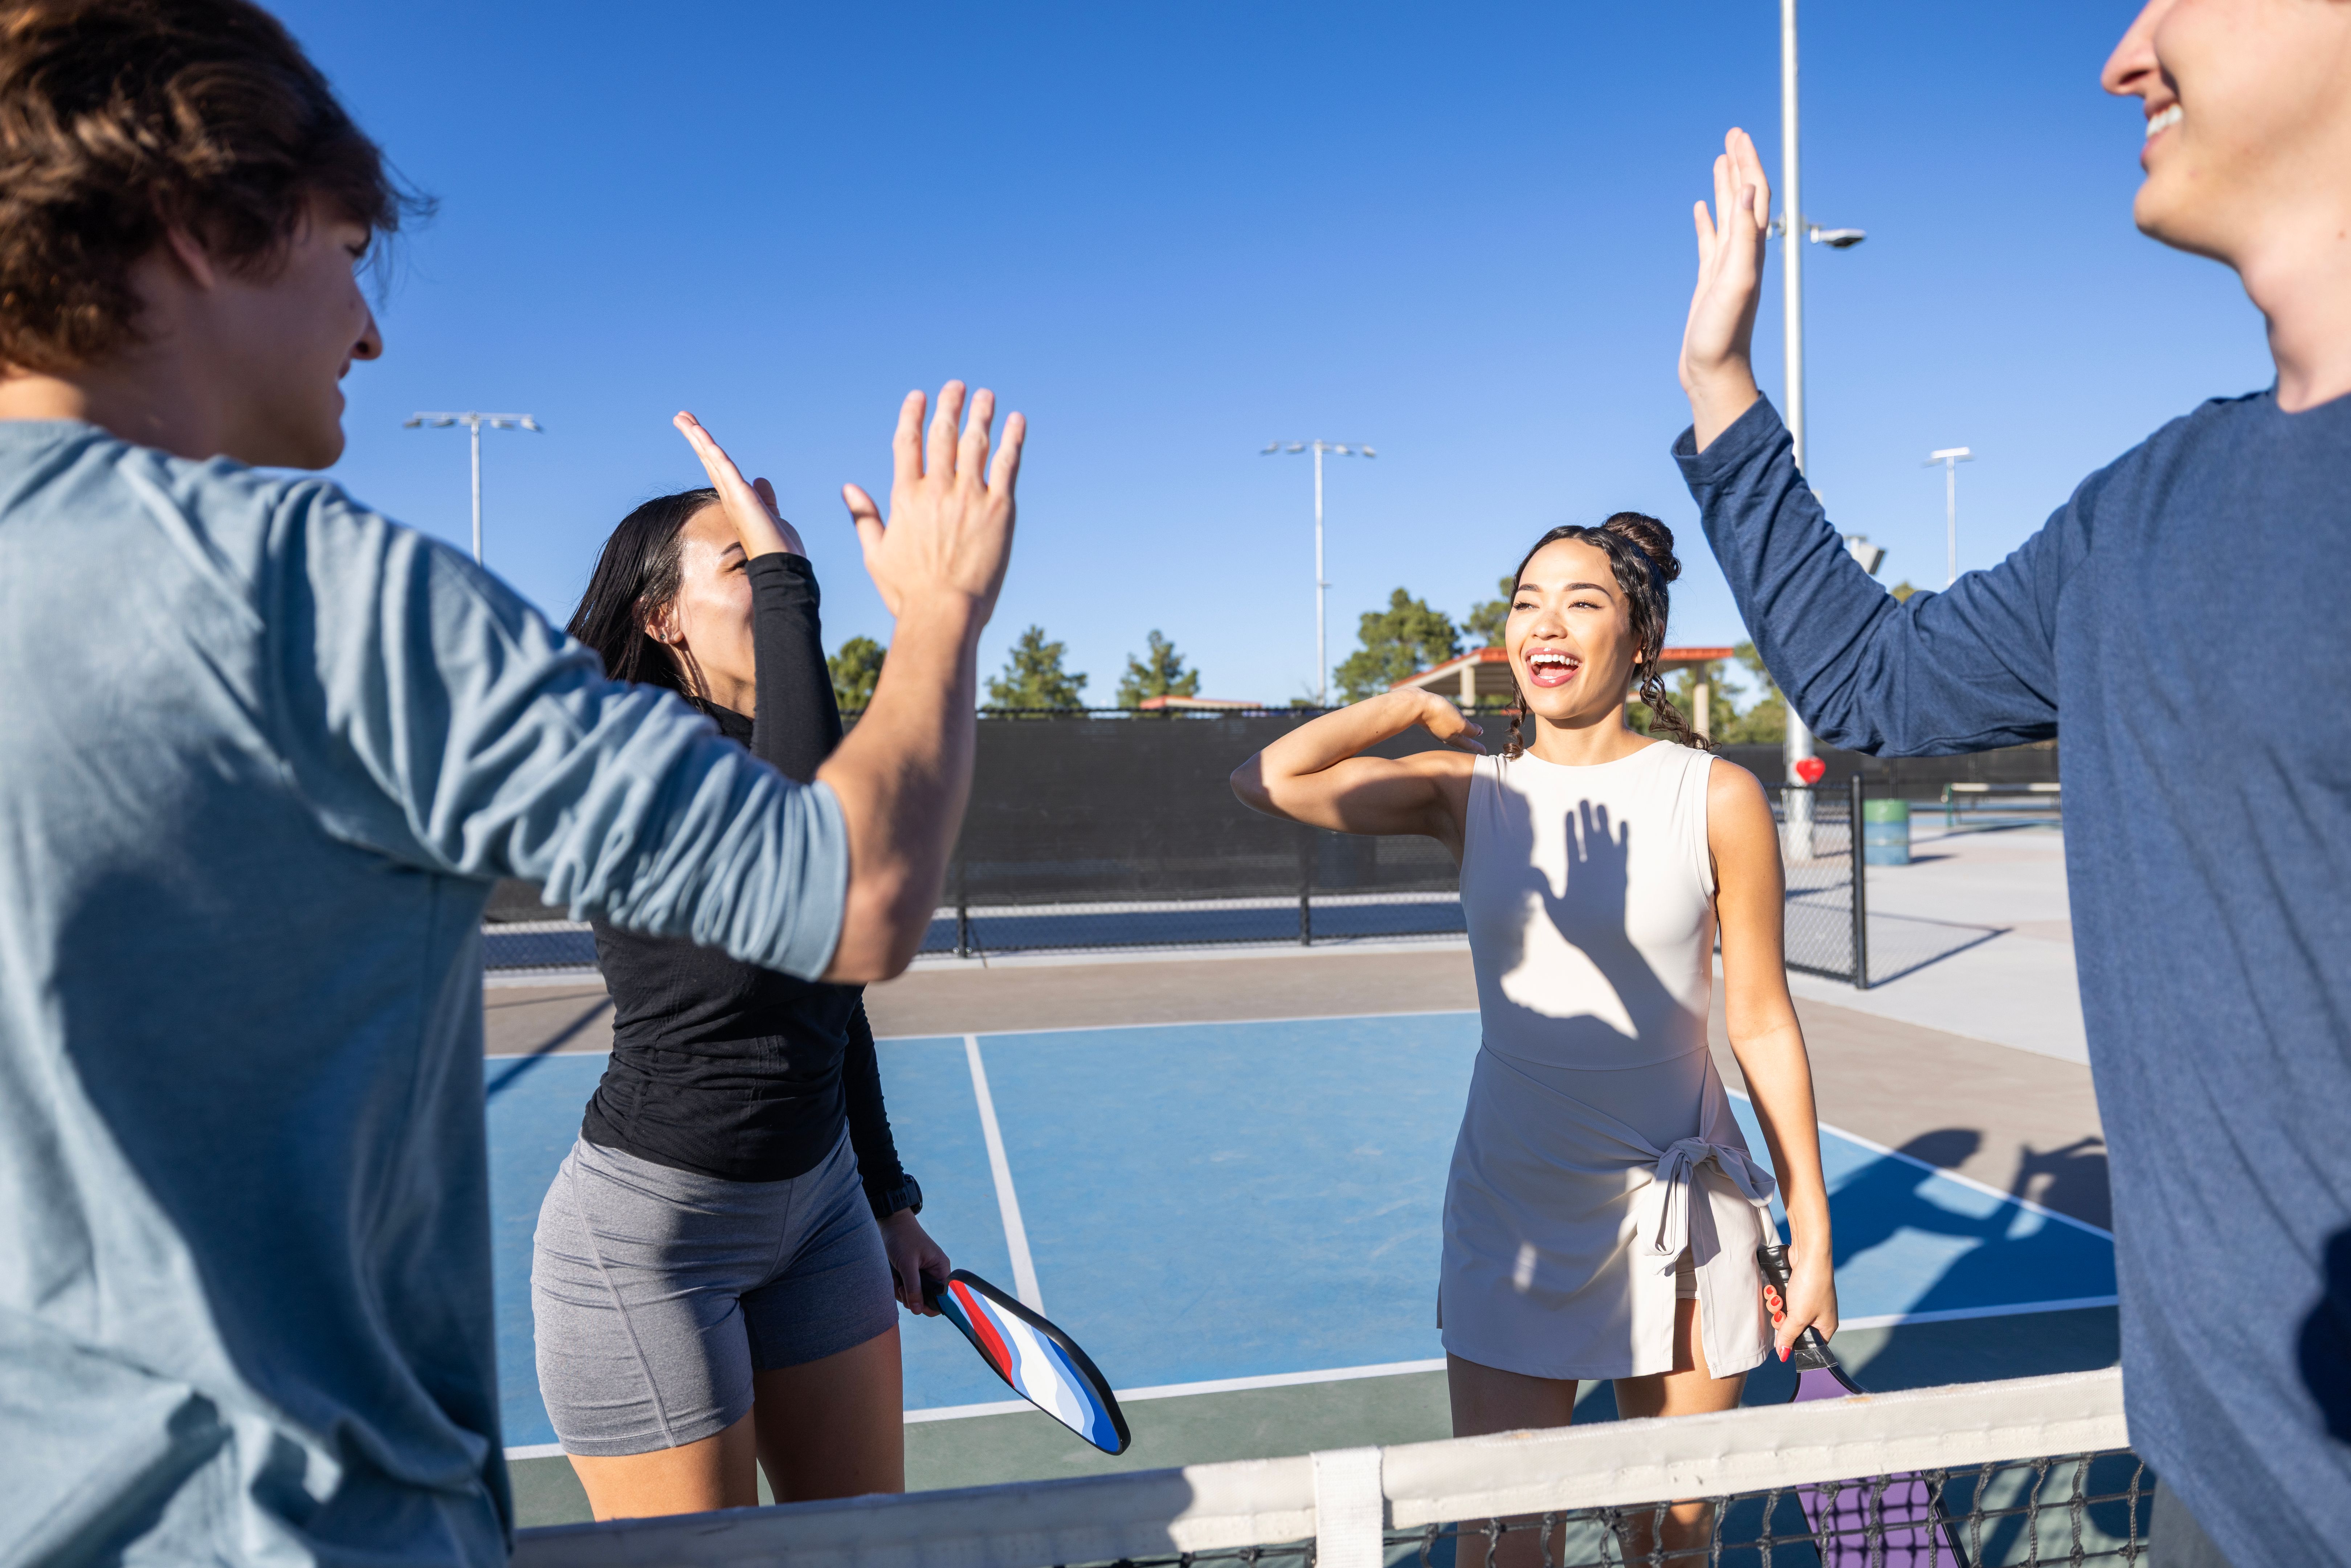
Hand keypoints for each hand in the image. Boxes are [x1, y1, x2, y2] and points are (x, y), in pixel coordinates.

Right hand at [673, 411, 806, 558]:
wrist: (781, 568)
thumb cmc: (777, 548)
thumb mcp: (771, 515)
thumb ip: (765, 498)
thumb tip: (761, 480)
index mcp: (737, 500)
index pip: (719, 469)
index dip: (707, 450)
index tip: (698, 433)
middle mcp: (730, 497)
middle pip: (709, 460)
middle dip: (695, 437)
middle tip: (681, 417)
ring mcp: (734, 496)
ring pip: (711, 459)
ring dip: (697, 437)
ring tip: (682, 418)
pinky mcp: (740, 496)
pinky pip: (723, 466)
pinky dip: (711, 449)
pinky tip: (700, 434)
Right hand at [842, 382, 1022, 621]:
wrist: (944, 613)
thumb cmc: (907, 592)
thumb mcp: (875, 554)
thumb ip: (863, 516)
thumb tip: (849, 487)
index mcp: (905, 497)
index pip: (908, 442)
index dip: (913, 415)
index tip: (919, 395)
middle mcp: (937, 490)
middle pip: (943, 434)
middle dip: (950, 405)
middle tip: (957, 386)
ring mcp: (969, 497)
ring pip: (976, 443)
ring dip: (981, 414)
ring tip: (985, 395)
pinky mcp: (999, 510)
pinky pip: (1007, 464)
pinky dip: (1013, 439)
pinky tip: (1017, 420)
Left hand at [879, 1209, 949, 1315]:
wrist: (890, 1223)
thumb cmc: (902, 1238)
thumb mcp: (907, 1264)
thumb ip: (913, 1287)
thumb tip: (918, 1311)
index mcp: (940, 1269)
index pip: (943, 1297)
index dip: (931, 1305)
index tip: (915, 1304)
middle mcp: (933, 1273)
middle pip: (926, 1299)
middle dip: (911, 1297)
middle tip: (900, 1286)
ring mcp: (921, 1274)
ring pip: (914, 1296)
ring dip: (901, 1292)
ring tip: (894, 1278)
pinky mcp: (910, 1274)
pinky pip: (906, 1290)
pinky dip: (897, 1287)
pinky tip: (892, 1277)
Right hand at [1406, 689, 1486, 753]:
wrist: (1418, 705)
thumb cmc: (1440, 715)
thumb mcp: (1460, 724)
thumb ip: (1471, 730)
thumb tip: (1479, 732)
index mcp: (1453, 739)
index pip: (1469, 745)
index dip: (1478, 747)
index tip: (1485, 752)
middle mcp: (1444, 736)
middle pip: (1460, 742)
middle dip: (1469, 744)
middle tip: (1476, 747)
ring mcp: (1437, 729)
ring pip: (1452, 735)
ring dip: (1460, 737)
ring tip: (1466, 736)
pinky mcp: (1431, 720)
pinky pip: (1445, 727)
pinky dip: (1451, 729)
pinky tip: (1450, 725)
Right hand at [1679, 128, 1770, 449]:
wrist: (1714, 372)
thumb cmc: (1724, 334)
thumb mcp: (1735, 281)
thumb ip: (1743, 237)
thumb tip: (1747, 191)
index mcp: (1752, 250)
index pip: (1755, 195)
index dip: (1749, 163)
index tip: (1739, 136)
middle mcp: (1744, 253)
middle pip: (1745, 198)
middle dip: (1741, 164)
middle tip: (1733, 134)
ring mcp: (1726, 266)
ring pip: (1728, 215)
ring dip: (1725, 186)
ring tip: (1719, 160)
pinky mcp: (1710, 281)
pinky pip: (1710, 240)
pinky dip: (1707, 220)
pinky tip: (1700, 207)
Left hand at [1765, 1239, 1838, 1360]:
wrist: (1808, 1254)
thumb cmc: (1811, 1286)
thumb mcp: (1798, 1316)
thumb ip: (1788, 1336)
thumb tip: (1783, 1355)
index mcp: (1825, 1326)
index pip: (1807, 1344)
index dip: (1792, 1340)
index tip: (1783, 1331)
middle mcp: (1817, 1315)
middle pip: (1791, 1328)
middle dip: (1780, 1319)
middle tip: (1780, 1310)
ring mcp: (1806, 1301)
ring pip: (1783, 1313)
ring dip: (1775, 1305)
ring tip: (1776, 1295)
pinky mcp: (1796, 1290)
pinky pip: (1781, 1299)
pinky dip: (1775, 1294)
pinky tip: (1773, 1288)